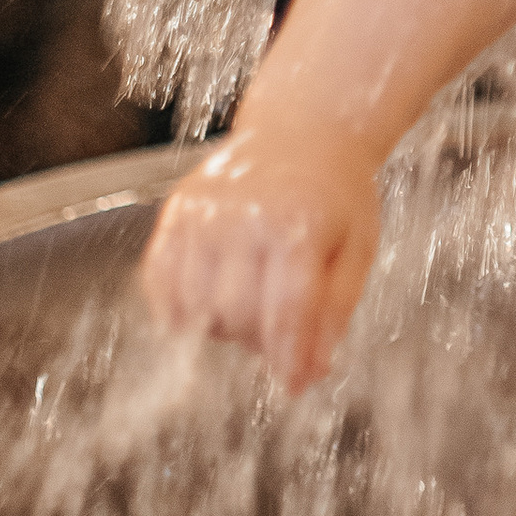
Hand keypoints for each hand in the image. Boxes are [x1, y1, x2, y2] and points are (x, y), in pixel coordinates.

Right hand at [139, 116, 379, 391]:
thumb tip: (305, 376)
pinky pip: (158, 280)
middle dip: (257, 340)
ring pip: (193, 306)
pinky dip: (176, 308)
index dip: (287, 358)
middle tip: (276, 332)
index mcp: (299, 223)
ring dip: (219, 326)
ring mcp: (204, 210)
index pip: (286, 312)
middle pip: (236, 314)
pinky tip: (204, 303)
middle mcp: (245, 214)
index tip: (291, 385)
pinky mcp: (175, 210)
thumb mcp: (356, 250)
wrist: (303, 130)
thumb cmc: (336, 194)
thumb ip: (332, 313)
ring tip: (247, 306)